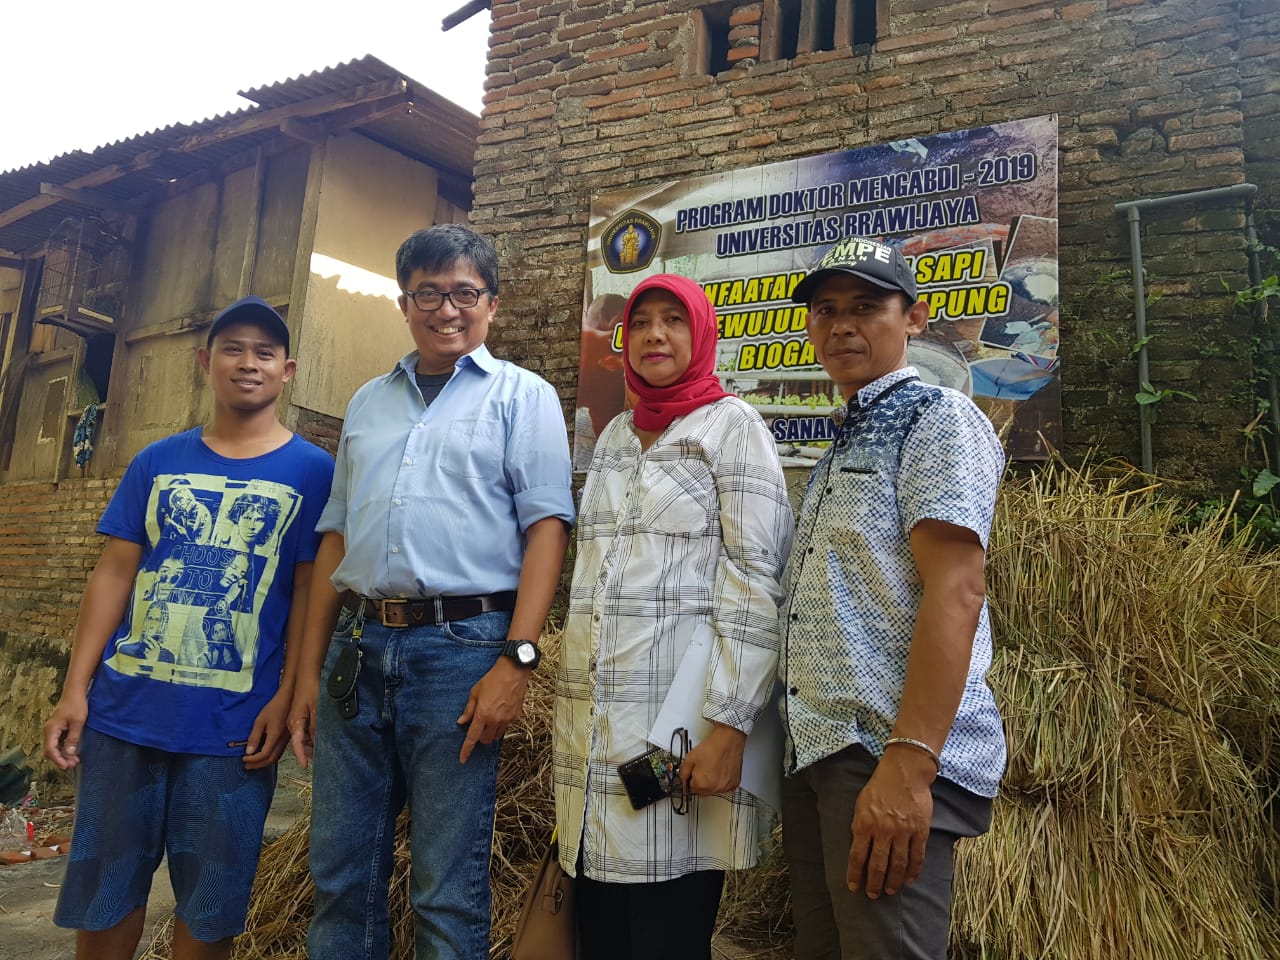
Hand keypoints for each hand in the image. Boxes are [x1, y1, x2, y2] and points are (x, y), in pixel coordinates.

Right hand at [43, 694, 88, 769]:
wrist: (75, 692)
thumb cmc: (77, 705)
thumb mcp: (78, 722)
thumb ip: (73, 738)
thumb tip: (69, 753)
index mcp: (51, 730)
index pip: (50, 750)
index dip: (58, 760)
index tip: (66, 766)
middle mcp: (49, 731)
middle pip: (51, 751)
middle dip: (61, 759)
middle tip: (74, 764)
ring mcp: (53, 730)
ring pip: (54, 747)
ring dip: (63, 755)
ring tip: (75, 760)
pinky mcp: (58, 729)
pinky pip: (58, 743)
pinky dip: (64, 749)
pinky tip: (73, 752)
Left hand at [244, 690, 290, 769]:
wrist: (288, 701)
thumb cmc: (273, 709)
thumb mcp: (260, 721)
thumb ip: (255, 737)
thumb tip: (249, 752)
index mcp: (275, 737)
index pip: (263, 755)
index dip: (253, 759)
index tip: (243, 758)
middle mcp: (282, 742)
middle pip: (270, 759)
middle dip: (257, 764)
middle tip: (246, 765)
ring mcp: (285, 741)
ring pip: (275, 758)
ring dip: (263, 763)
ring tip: (253, 763)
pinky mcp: (286, 739)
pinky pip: (278, 753)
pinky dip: (269, 758)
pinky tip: (263, 755)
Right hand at [288, 677, 319, 768]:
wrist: (306, 675)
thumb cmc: (311, 689)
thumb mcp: (316, 708)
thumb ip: (316, 725)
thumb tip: (317, 740)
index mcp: (294, 723)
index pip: (297, 744)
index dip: (301, 755)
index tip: (304, 765)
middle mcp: (292, 724)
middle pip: (299, 744)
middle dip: (308, 752)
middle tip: (320, 757)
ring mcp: (295, 721)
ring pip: (301, 738)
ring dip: (310, 744)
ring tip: (322, 748)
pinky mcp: (299, 717)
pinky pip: (303, 732)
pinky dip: (310, 736)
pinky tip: (319, 737)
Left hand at [456, 658, 529, 763]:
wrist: (514, 671)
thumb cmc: (493, 679)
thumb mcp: (475, 692)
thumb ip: (468, 709)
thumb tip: (461, 722)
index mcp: (483, 714)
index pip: (472, 738)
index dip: (466, 750)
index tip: (462, 759)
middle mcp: (495, 720)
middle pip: (485, 740)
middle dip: (480, 737)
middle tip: (478, 726)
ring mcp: (507, 719)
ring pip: (496, 736)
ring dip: (490, 733)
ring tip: (490, 719)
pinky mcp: (516, 717)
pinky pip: (506, 727)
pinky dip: (501, 725)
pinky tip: (500, 712)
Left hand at [679, 723, 746, 796]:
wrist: (728, 740)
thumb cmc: (712, 747)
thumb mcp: (690, 758)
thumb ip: (683, 773)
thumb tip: (682, 781)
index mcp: (702, 784)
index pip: (690, 789)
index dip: (690, 779)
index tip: (692, 774)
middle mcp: (714, 788)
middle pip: (702, 792)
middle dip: (700, 782)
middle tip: (703, 768)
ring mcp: (725, 787)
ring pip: (713, 790)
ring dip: (711, 782)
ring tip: (712, 767)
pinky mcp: (733, 784)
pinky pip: (724, 787)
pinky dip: (721, 781)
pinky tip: (720, 769)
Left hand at [847, 746, 935, 898]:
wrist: (905, 772)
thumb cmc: (880, 787)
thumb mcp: (861, 804)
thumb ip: (859, 826)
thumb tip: (857, 847)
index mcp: (865, 823)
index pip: (857, 856)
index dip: (855, 874)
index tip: (853, 887)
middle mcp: (883, 830)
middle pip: (878, 865)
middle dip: (874, 883)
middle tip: (873, 895)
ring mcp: (903, 832)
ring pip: (898, 864)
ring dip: (893, 881)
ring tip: (889, 890)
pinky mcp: (920, 831)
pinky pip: (917, 856)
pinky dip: (913, 871)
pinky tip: (909, 880)